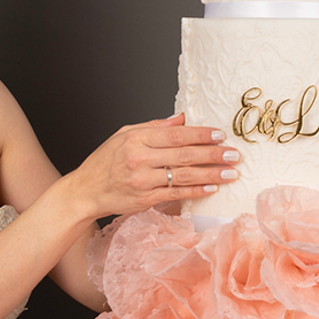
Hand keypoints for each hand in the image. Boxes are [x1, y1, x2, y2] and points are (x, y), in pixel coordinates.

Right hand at [74, 112, 238, 217]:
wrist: (85, 191)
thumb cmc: (104, 162)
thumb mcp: (124, 135)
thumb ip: (154, 127)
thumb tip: (182, 119)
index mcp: (136, 138)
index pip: (176, 135)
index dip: (201, 134)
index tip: (220, 135)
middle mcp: (139, 159)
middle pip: (184, 155)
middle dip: (212, 154)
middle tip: (234, 153)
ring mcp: (143, 180)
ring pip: (184, 176)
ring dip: (211, 174)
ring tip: (230, 172)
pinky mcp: (145, 199)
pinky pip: (176, 194)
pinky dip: (196, 191)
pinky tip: (212, 188)